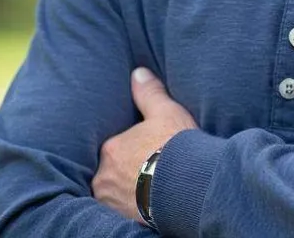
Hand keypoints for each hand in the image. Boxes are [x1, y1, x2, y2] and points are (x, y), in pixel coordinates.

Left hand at [93, 68, 196, 222]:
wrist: (189, 185)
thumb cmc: (176, 146)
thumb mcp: (166, 111)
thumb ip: (149, 92)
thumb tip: (137, 72)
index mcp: (112, 149)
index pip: (116, 147)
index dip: (133, 147)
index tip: (148, 150)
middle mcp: (104, 177)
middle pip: (112, 171)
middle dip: (127, 170)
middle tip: (148, 170)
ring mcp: (111, 202)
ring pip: (115, 192)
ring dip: (127, 190)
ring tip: (149, 188)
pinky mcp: (121, 220)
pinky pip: (121, 211)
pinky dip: (131, 207)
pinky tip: (147, 203)